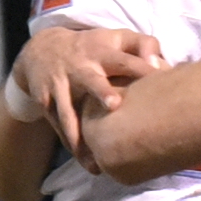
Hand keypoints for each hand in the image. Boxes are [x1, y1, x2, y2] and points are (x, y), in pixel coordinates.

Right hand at [5, 27, 164, 167]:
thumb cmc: (92, 48)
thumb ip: (144, 45)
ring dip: (79, 133)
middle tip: (114, 105)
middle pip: (91, 80)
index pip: (124, 60)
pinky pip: (58, 125)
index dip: (141, 67)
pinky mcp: (45, 102)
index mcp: (101, 53)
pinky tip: (85, 162)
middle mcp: (79, 68)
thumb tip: (160, 65)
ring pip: (68, 112)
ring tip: (94, 160)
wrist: (40, 50)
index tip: (159, 76)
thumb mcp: (116, 38)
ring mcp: (60, 86)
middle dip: (101, 92)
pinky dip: (71, 143)